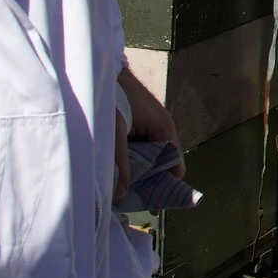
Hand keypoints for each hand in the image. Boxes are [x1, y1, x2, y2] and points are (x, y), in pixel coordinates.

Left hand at [116, 66, 180, 201]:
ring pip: (150, 158)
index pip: (176, 165)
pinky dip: (132, 162)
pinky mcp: (137, 127)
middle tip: (137, 202)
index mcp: (164, 129)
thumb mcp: (116, 132)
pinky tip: (117, 172)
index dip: (169, 187)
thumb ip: (121, 162)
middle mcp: (160, 130)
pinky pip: (140, 150)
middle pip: (163, 164)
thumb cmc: (114, 96)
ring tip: (124, 191)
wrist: (102, 70)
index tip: (157, 206)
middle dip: (151, 183)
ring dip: (139, 173)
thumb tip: (121, 192)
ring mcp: (149, 128)